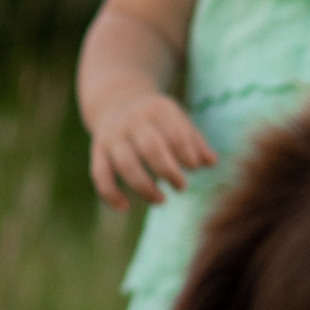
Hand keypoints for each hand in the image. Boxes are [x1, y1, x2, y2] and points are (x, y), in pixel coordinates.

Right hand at [90, 93, 216, 207]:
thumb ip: (194, 140)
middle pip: (151, 149)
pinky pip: (100, 174)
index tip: (194, 168)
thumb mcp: (177, 120)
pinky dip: (110, 193)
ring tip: (161, 200)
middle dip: (168, 172)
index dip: (188, 155)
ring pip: (126, 164)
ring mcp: (113, 136)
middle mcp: (132, 121)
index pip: (176, 135)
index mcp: (157, 110)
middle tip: (181, 186)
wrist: (117, 101)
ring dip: (144, 186)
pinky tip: (125, 208)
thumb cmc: (157, 119)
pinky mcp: (97, 150)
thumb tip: (211, 161)